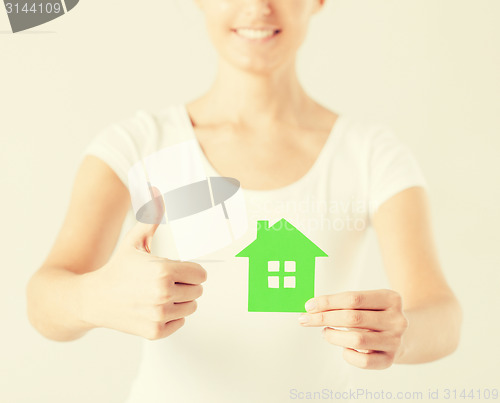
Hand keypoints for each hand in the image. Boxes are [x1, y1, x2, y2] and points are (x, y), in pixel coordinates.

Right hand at [82, 186, 206, 339]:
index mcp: (164, 271)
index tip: (180, 269)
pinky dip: (172, 317)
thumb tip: (156, 190)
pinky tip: (156, 308)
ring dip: (181, 300)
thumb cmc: (117, 268)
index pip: (201, 274)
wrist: (94, 299)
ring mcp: (159, 315)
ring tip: (162, 294)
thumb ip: (151, 217)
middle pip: (198, 290)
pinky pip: (180, 323)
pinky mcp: (155, 332)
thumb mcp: (135, 241)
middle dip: (187, 284)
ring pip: (191, 307)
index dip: (191, 270)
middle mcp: (163, 295)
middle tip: (168, 281)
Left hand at [298, 289, 408, 368]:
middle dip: (324, 318)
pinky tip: (343, 348)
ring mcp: (395, 341)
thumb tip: (311, 308)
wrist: (403, 335)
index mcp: (390, 298)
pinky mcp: (390, 360)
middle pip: (352, 318)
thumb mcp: (367, 303)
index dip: (328, 302)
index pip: (353, 298)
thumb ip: (342, 303)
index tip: (309, 306)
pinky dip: (347, 354)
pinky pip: (363, 361)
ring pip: (357, 340)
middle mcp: (396, 319)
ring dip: (333, 336)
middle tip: (306, 319)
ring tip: (325, 333)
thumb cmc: (375, 315)